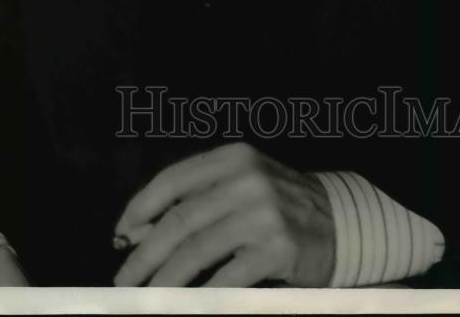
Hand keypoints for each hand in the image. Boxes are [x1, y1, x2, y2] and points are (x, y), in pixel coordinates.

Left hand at [113, 142, 333, 286]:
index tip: (121, 234)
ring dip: (163, 279)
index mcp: (233, 157)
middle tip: (124, 278)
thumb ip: (197, 201)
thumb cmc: (278, 204)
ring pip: (195, 250)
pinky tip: (186, 305)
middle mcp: (246, 179)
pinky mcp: (276, 249)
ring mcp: (263, 213)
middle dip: (144, 253)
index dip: (140, 207)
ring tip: (145, 296)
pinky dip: (200, 296)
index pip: (173, 179)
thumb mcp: (240, 185)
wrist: (339, 222)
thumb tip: (138, 233)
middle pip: (179, 220)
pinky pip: (225, 277)